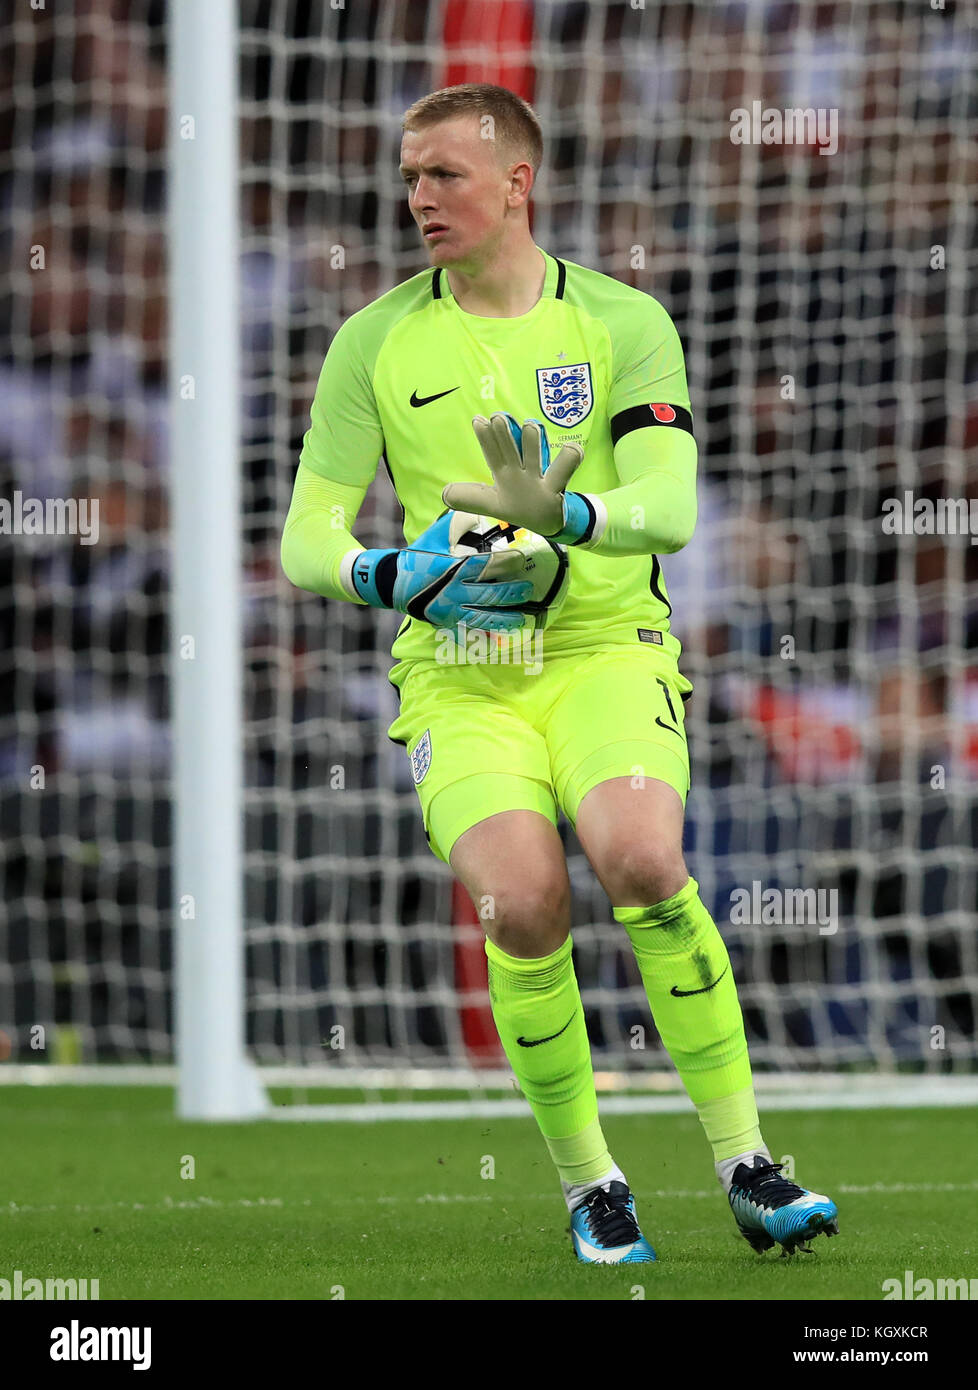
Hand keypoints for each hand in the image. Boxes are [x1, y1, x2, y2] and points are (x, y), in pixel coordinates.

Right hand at [349, 510, 534, 631]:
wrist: (392, 582)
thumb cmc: (417, 557)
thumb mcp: (434, 536)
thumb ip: (456, 523)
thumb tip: (476, 511)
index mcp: (451, 567)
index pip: (483, 565)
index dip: (504, 562)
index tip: (520, 558)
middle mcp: (452, 591)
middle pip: (488, 594)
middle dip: (511, 593)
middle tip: (528, 589)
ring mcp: (450, 610)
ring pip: (483, 617)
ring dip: (504, 618)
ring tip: (522, 618)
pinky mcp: (446, 622)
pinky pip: (468, 632)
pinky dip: (485, 635)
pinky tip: (501, 638)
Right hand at [442, 413, 583, 536]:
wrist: (549, 525)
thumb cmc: (520, 505)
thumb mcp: (492, 502)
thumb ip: (470, 496)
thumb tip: (445, 494)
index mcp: (504, 476)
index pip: (491, 453)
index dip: (484, 437)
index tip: (478, 420)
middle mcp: (518, 477)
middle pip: (508, 451)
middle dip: (503, 434)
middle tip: (498, 418)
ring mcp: (537, 483)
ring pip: (533, 456)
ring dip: (531, 441)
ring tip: (530, 427)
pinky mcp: (555, 489)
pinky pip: (564, 469)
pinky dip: (570, 457)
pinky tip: (572, 448)